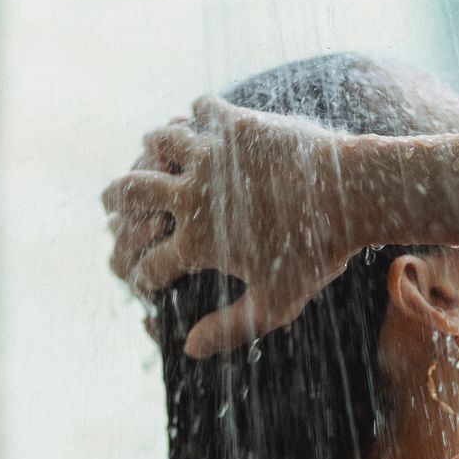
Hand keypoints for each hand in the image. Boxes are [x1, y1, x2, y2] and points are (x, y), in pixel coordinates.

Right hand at [103, 97, 360, 357]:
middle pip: (132, 194)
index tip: (140, 277)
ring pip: (161, 143)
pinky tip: (196, 115)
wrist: (351, 195)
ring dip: (151, 148)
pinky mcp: (236, 123)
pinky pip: (203, 109)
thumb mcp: (276, 304)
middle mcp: (192, 195)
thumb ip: (229, 328)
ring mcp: (211, 155)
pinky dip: (196, 113)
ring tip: (147, 149)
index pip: (147, 263)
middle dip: (114, 200)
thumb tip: (188, 349)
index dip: (138, 275)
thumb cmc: (318, 254)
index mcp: (197, 243)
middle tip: (107, 202)